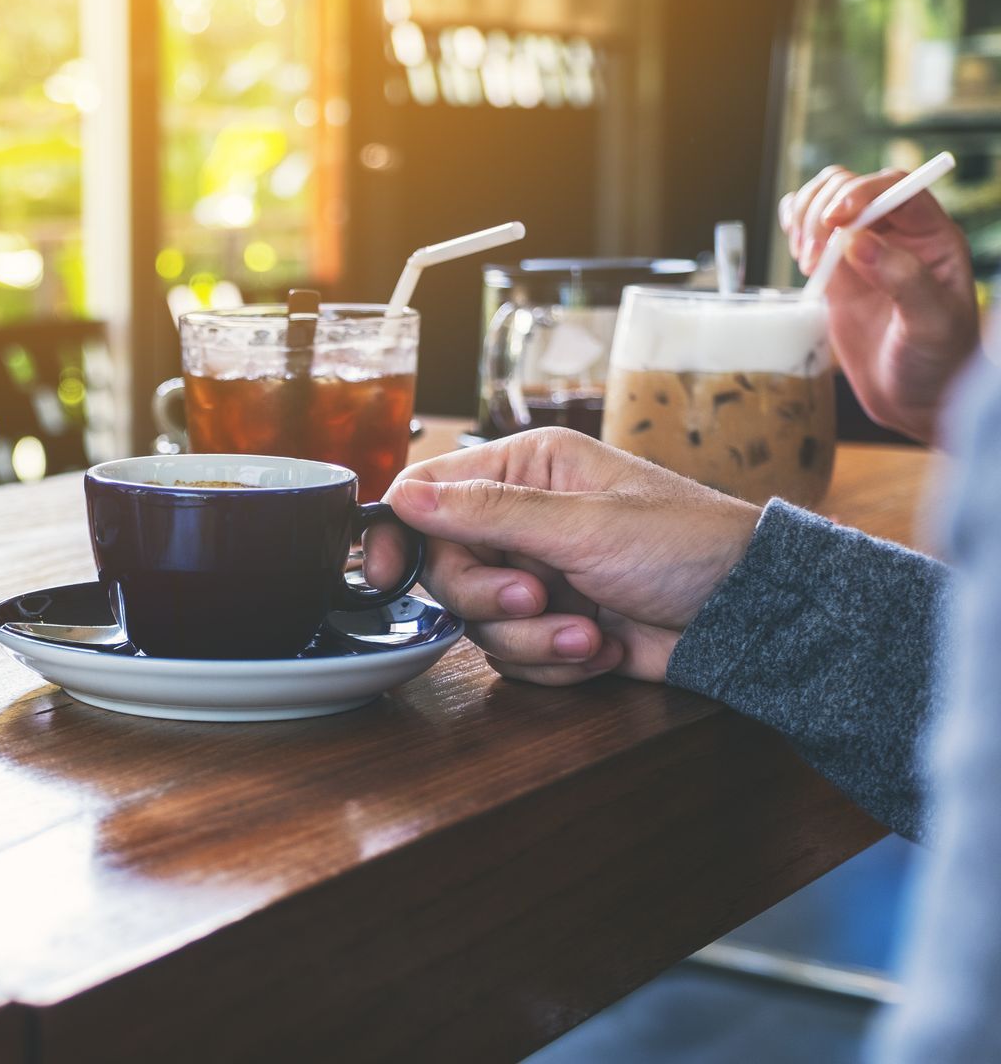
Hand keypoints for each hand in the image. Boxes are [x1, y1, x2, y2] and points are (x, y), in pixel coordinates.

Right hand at [365, 429, 760, 684]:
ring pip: (477, 621)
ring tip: (591, 635)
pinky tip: (602, 649)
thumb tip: (401, 496)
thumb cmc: (686, 546)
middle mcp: (521, 518)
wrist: (747, 617)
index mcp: (524, 469)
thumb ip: (485, 512)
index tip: (383, 575)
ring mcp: (536, 574)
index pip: (427, 491)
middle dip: (488, 597)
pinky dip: (553, 662)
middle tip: (535, 599)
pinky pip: (511, 656)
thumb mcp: (581, 525)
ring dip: (532, 638)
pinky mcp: (552, 626)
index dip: (397, 533)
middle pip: (443, 567)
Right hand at [781, 165, 979, 442]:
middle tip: (813, 257)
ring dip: (805, 220)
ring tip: (807, 262)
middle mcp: (898, 235)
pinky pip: (809, 228)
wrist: (915, 398)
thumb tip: (859, 242)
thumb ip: (903, 279)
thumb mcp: (931, 325)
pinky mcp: (836, 270)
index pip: (894, 188)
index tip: (834, 220)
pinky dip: (793, 228)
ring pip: (825, 200)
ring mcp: (863, 250)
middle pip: (851, 187)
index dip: (860, 193)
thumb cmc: (938, 363)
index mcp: (932, 237)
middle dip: (823, 212)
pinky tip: (796, 253)